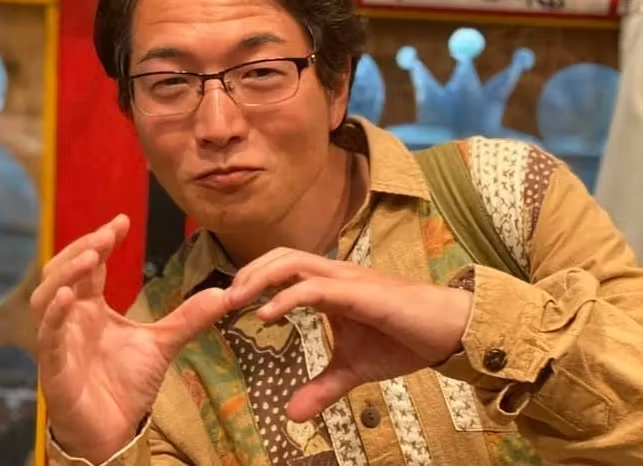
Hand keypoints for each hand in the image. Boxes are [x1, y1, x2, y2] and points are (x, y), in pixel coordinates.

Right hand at [30, 215, 228, 463]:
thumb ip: (189, 317)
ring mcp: (59, 342)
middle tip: (107, 233)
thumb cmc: (127, 384)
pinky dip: (54, 316)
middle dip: (81, 249)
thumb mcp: (163, 342)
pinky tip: (68, 297)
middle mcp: (70, 319)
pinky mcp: (55, 369)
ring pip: (46, 298)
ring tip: (91, 256)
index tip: (121, 221)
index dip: (101, 241)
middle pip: (63, 273)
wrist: (117, 430)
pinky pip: (47, 338)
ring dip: (66, 274)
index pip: (90, 265)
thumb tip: (224, 293)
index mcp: (91, 309)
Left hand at [227, 248, 472, 422]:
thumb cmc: (403, 339)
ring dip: (260, 278)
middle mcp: (335, 275)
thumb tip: (291, 415)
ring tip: (235, 300)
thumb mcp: (353, 369)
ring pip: (294, 263)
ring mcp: (347, 280)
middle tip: (223, 299)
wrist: (447, 331)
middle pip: (282, 256)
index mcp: (330, 286)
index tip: (229, 302)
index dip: (255, 278)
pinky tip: (267, 315)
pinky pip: (317, 288)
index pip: (284, 268)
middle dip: (249, 272)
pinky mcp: (360, 292)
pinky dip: (287, 298)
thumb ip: (322, 386)